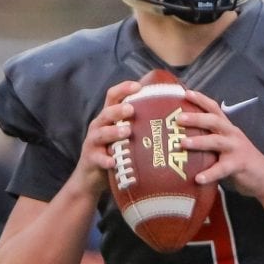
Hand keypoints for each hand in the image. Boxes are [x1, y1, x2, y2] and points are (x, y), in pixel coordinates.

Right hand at [70, 79, 139, 198]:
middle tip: (132, 110)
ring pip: (101, 134)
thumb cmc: (115, 152)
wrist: (91, 177)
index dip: (123, 89)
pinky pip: (98, 159)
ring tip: (127, 132)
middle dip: (119, 110)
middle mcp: (99, 126)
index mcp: (109, 117)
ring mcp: (93, 143)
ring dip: (114, 132)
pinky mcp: (91, 159)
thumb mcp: (125, 136)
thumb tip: (171, 117)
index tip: (138, 86)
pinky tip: (113, 162)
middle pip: (106, 113)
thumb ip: (139, 126)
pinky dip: (106, 160)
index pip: (113, 96)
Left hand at [178, 89, 263, 198]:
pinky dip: (210, 173)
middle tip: (179, 118)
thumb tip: (180, 141)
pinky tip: (198, 178)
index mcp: (227, 129)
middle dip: (196, 118)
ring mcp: (236, 149)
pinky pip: (222, 169)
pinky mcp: (239, 165)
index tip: (186, 92)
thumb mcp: (225, 147)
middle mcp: (232, 135)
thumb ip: (209, 141)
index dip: (201, 100)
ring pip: (216, 141)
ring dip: (199, 141)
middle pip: (214, 121)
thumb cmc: (239, 162)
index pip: (214, 109)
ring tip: (183, 143)